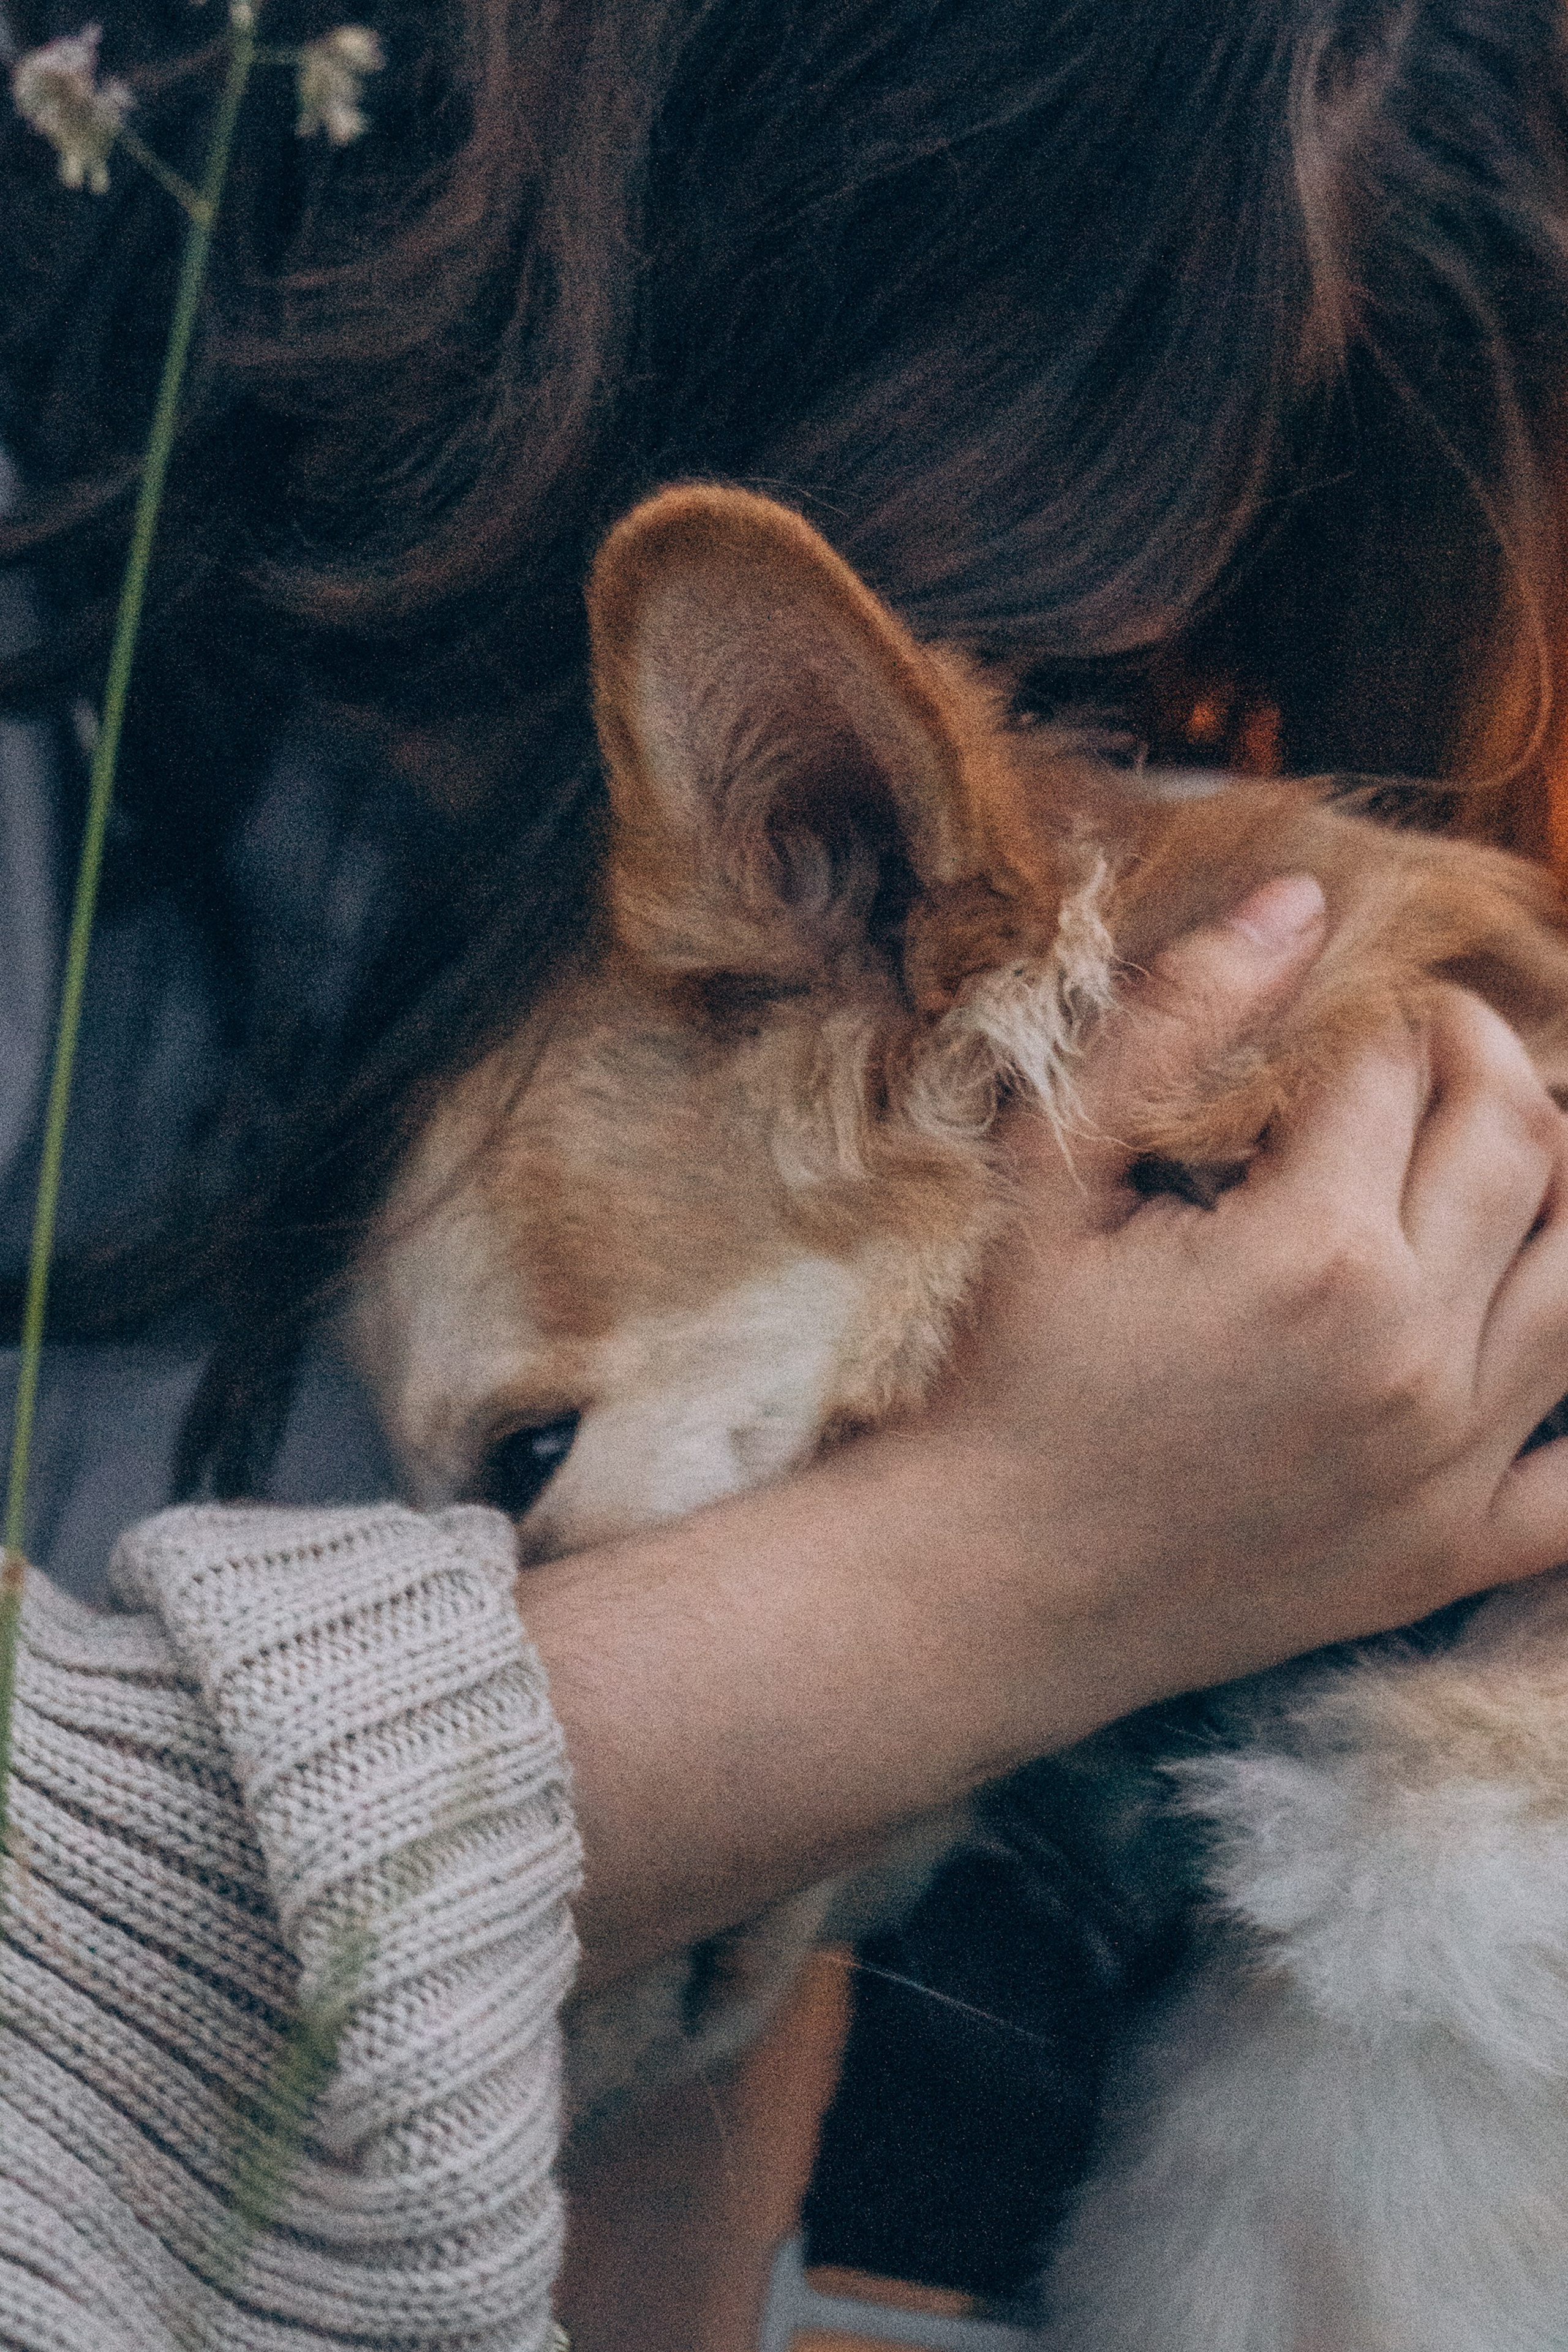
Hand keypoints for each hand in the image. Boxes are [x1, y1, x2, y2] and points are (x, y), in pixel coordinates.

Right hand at [942, 872, 1567, 1741]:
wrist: (990, 1582)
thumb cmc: (1009, 1368)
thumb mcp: (1052, 1176)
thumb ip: (1175, 1023)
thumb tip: (1301, 898)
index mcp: (1314, 1249)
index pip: (1395, 1066)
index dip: (1369, 1015)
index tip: (1333, 1019)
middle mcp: (1413, 1351)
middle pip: (1520, 1141)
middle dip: (1478, 1059)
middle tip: (1420, 1049)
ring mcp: (1450, 1462)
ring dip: (1549, 1188)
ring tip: (1481, 1163)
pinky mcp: (1450, 1550)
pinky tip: (1534, 1331)